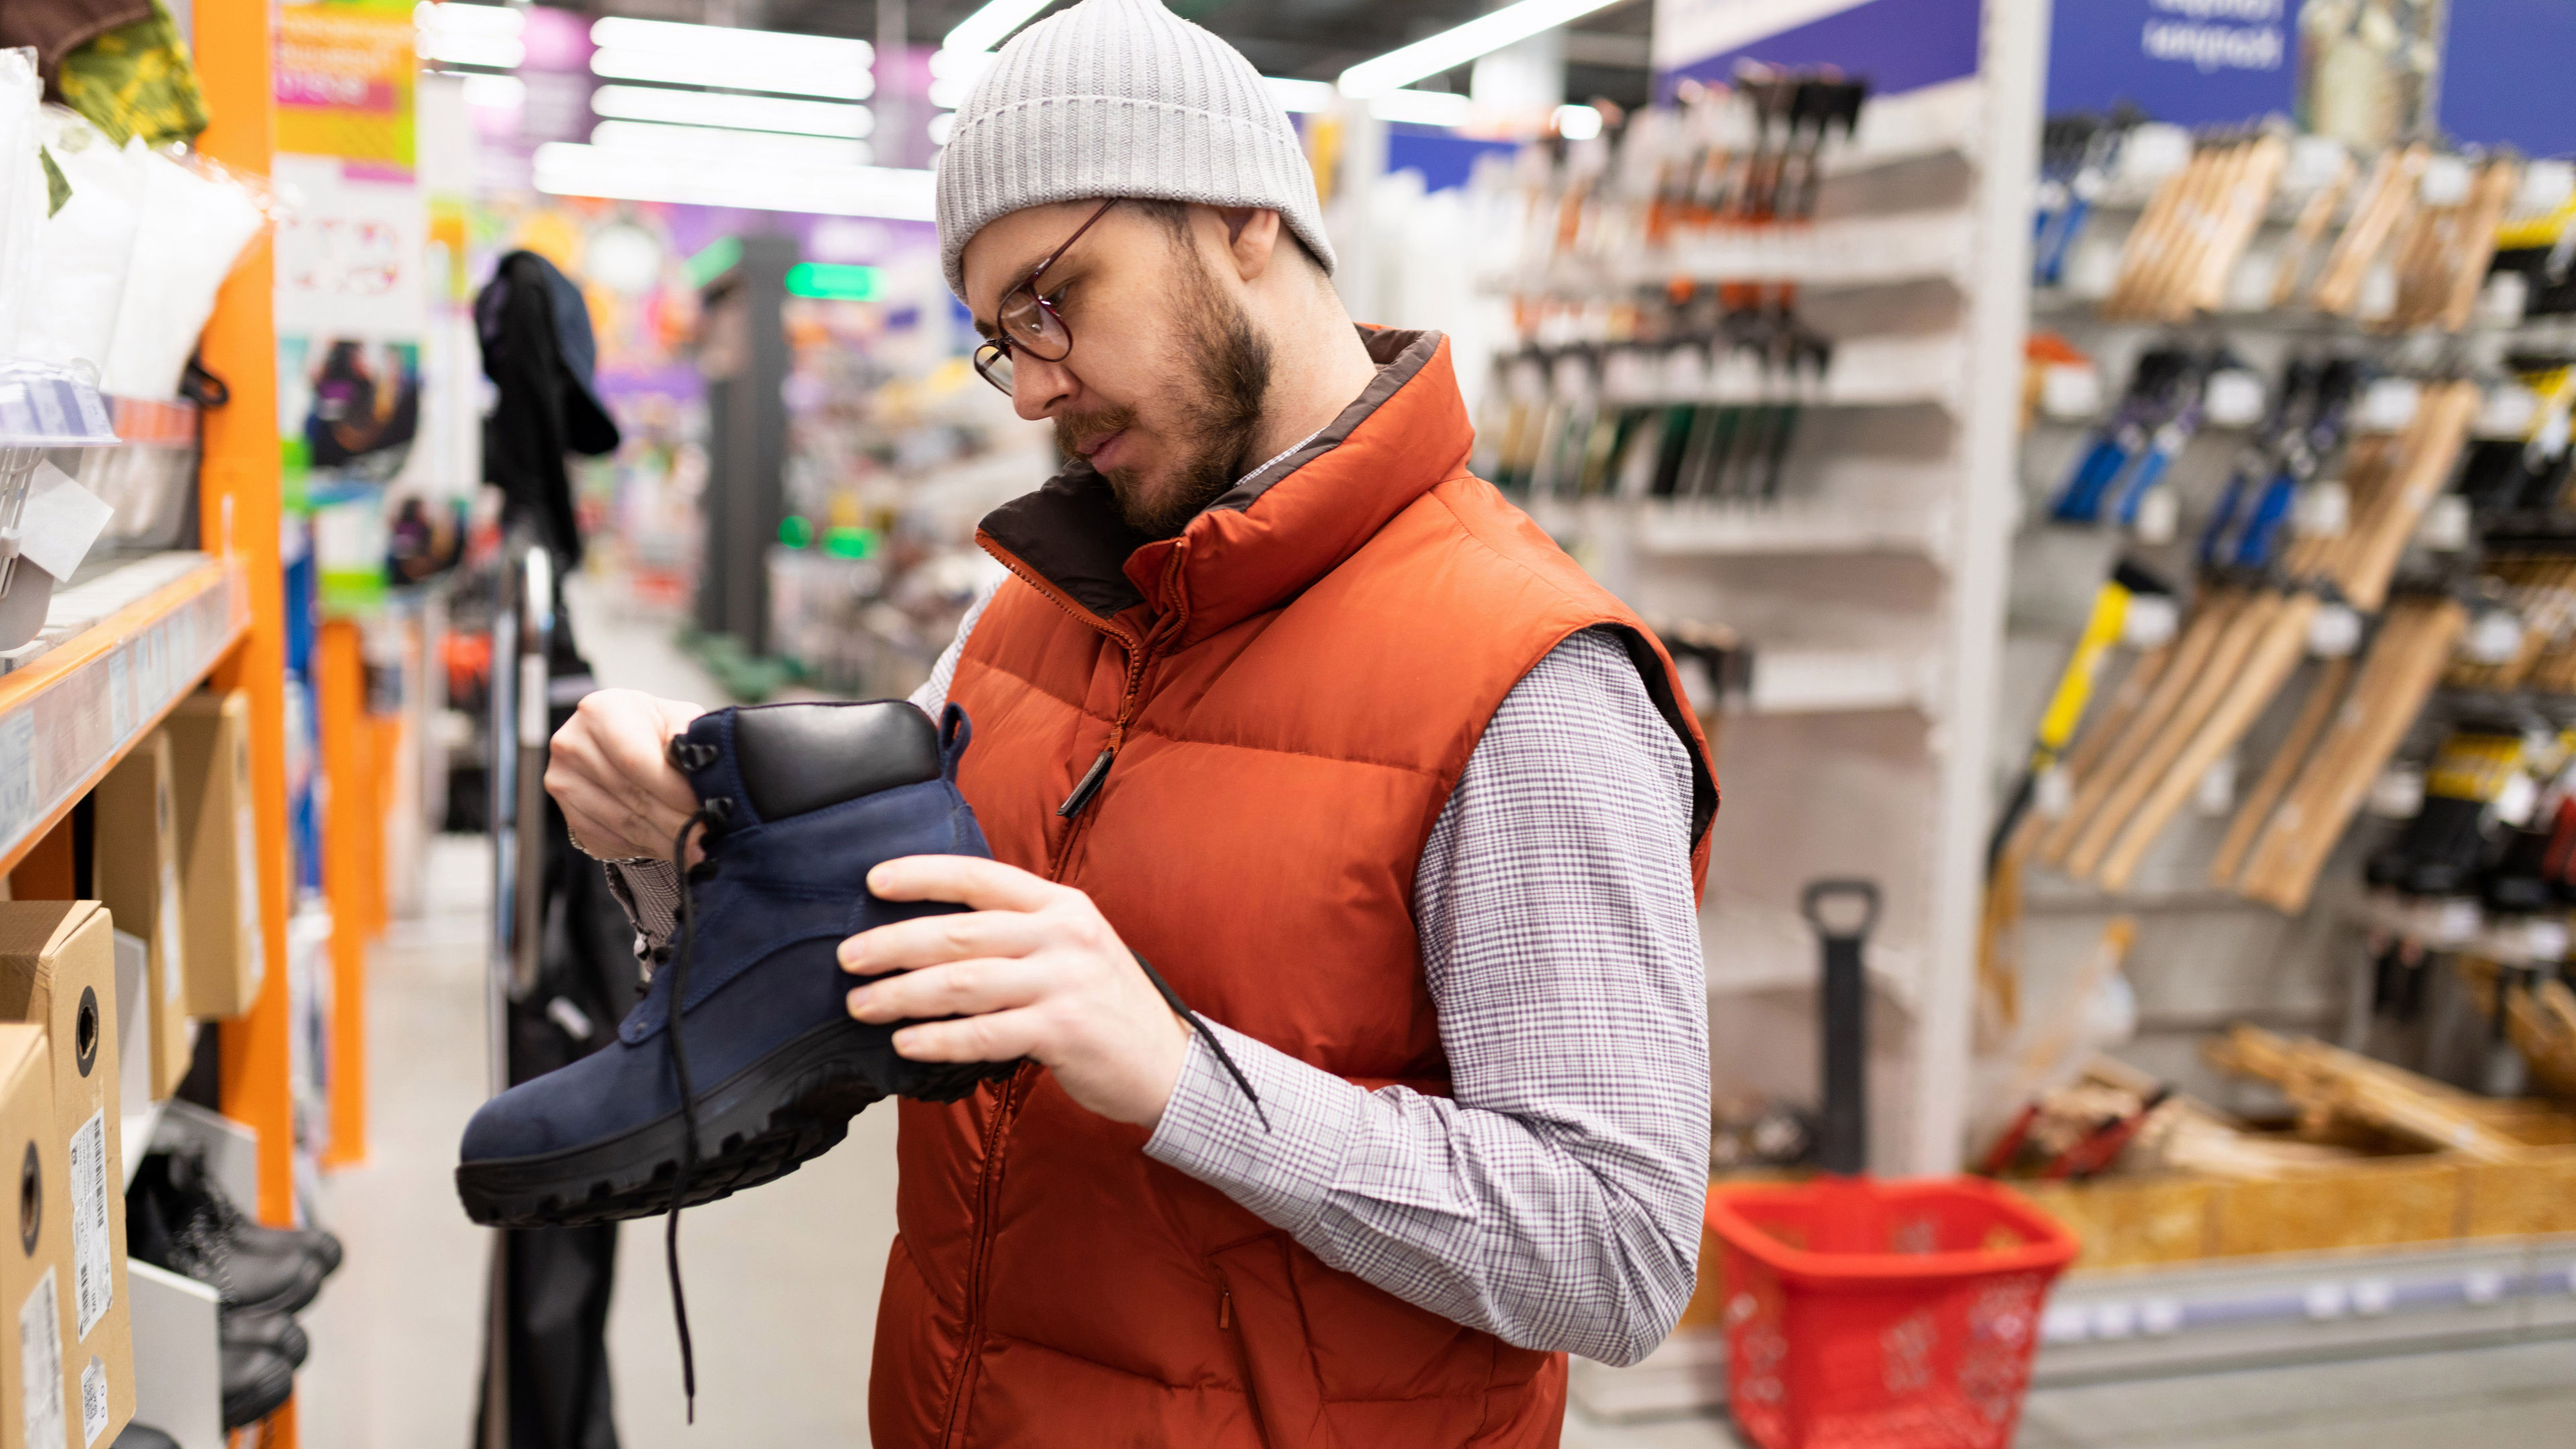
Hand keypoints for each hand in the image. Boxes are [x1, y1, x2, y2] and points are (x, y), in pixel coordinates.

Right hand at [545, 689, 707, 862]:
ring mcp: (564, 782)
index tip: (705, 809)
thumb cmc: (657, 730)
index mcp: (600, 712)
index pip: (635, 760)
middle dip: (676, 822)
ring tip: (696, 846)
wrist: (626, 743)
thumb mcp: (680, 720)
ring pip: (623, 824)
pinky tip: (669, 844)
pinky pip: (610, 840)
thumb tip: (702, 771)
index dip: (673, 790)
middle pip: (631, 796)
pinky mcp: (568, 814)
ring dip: (665, 840)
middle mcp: (573, 745)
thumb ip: (689, 738)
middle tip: (707, 838)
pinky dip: (644, 847)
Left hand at [840, 856, 1190, 1127]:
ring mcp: (1064, 981)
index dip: (922, 875)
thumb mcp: (1072, 948)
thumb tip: (933, 937)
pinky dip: (938, 1039)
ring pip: (963, 983)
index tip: (874, 881)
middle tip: (848, 958)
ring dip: (903, 995)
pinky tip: (906, 1044)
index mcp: (1060, 905)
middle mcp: (1062, 935)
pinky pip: (984, 1033)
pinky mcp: (1064, 1029)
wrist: (1168, 1063)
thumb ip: (1018, 934)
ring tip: (862, 1006)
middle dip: (894, 944)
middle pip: (960, 933)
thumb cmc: (1106, 1006)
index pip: (979, 877)